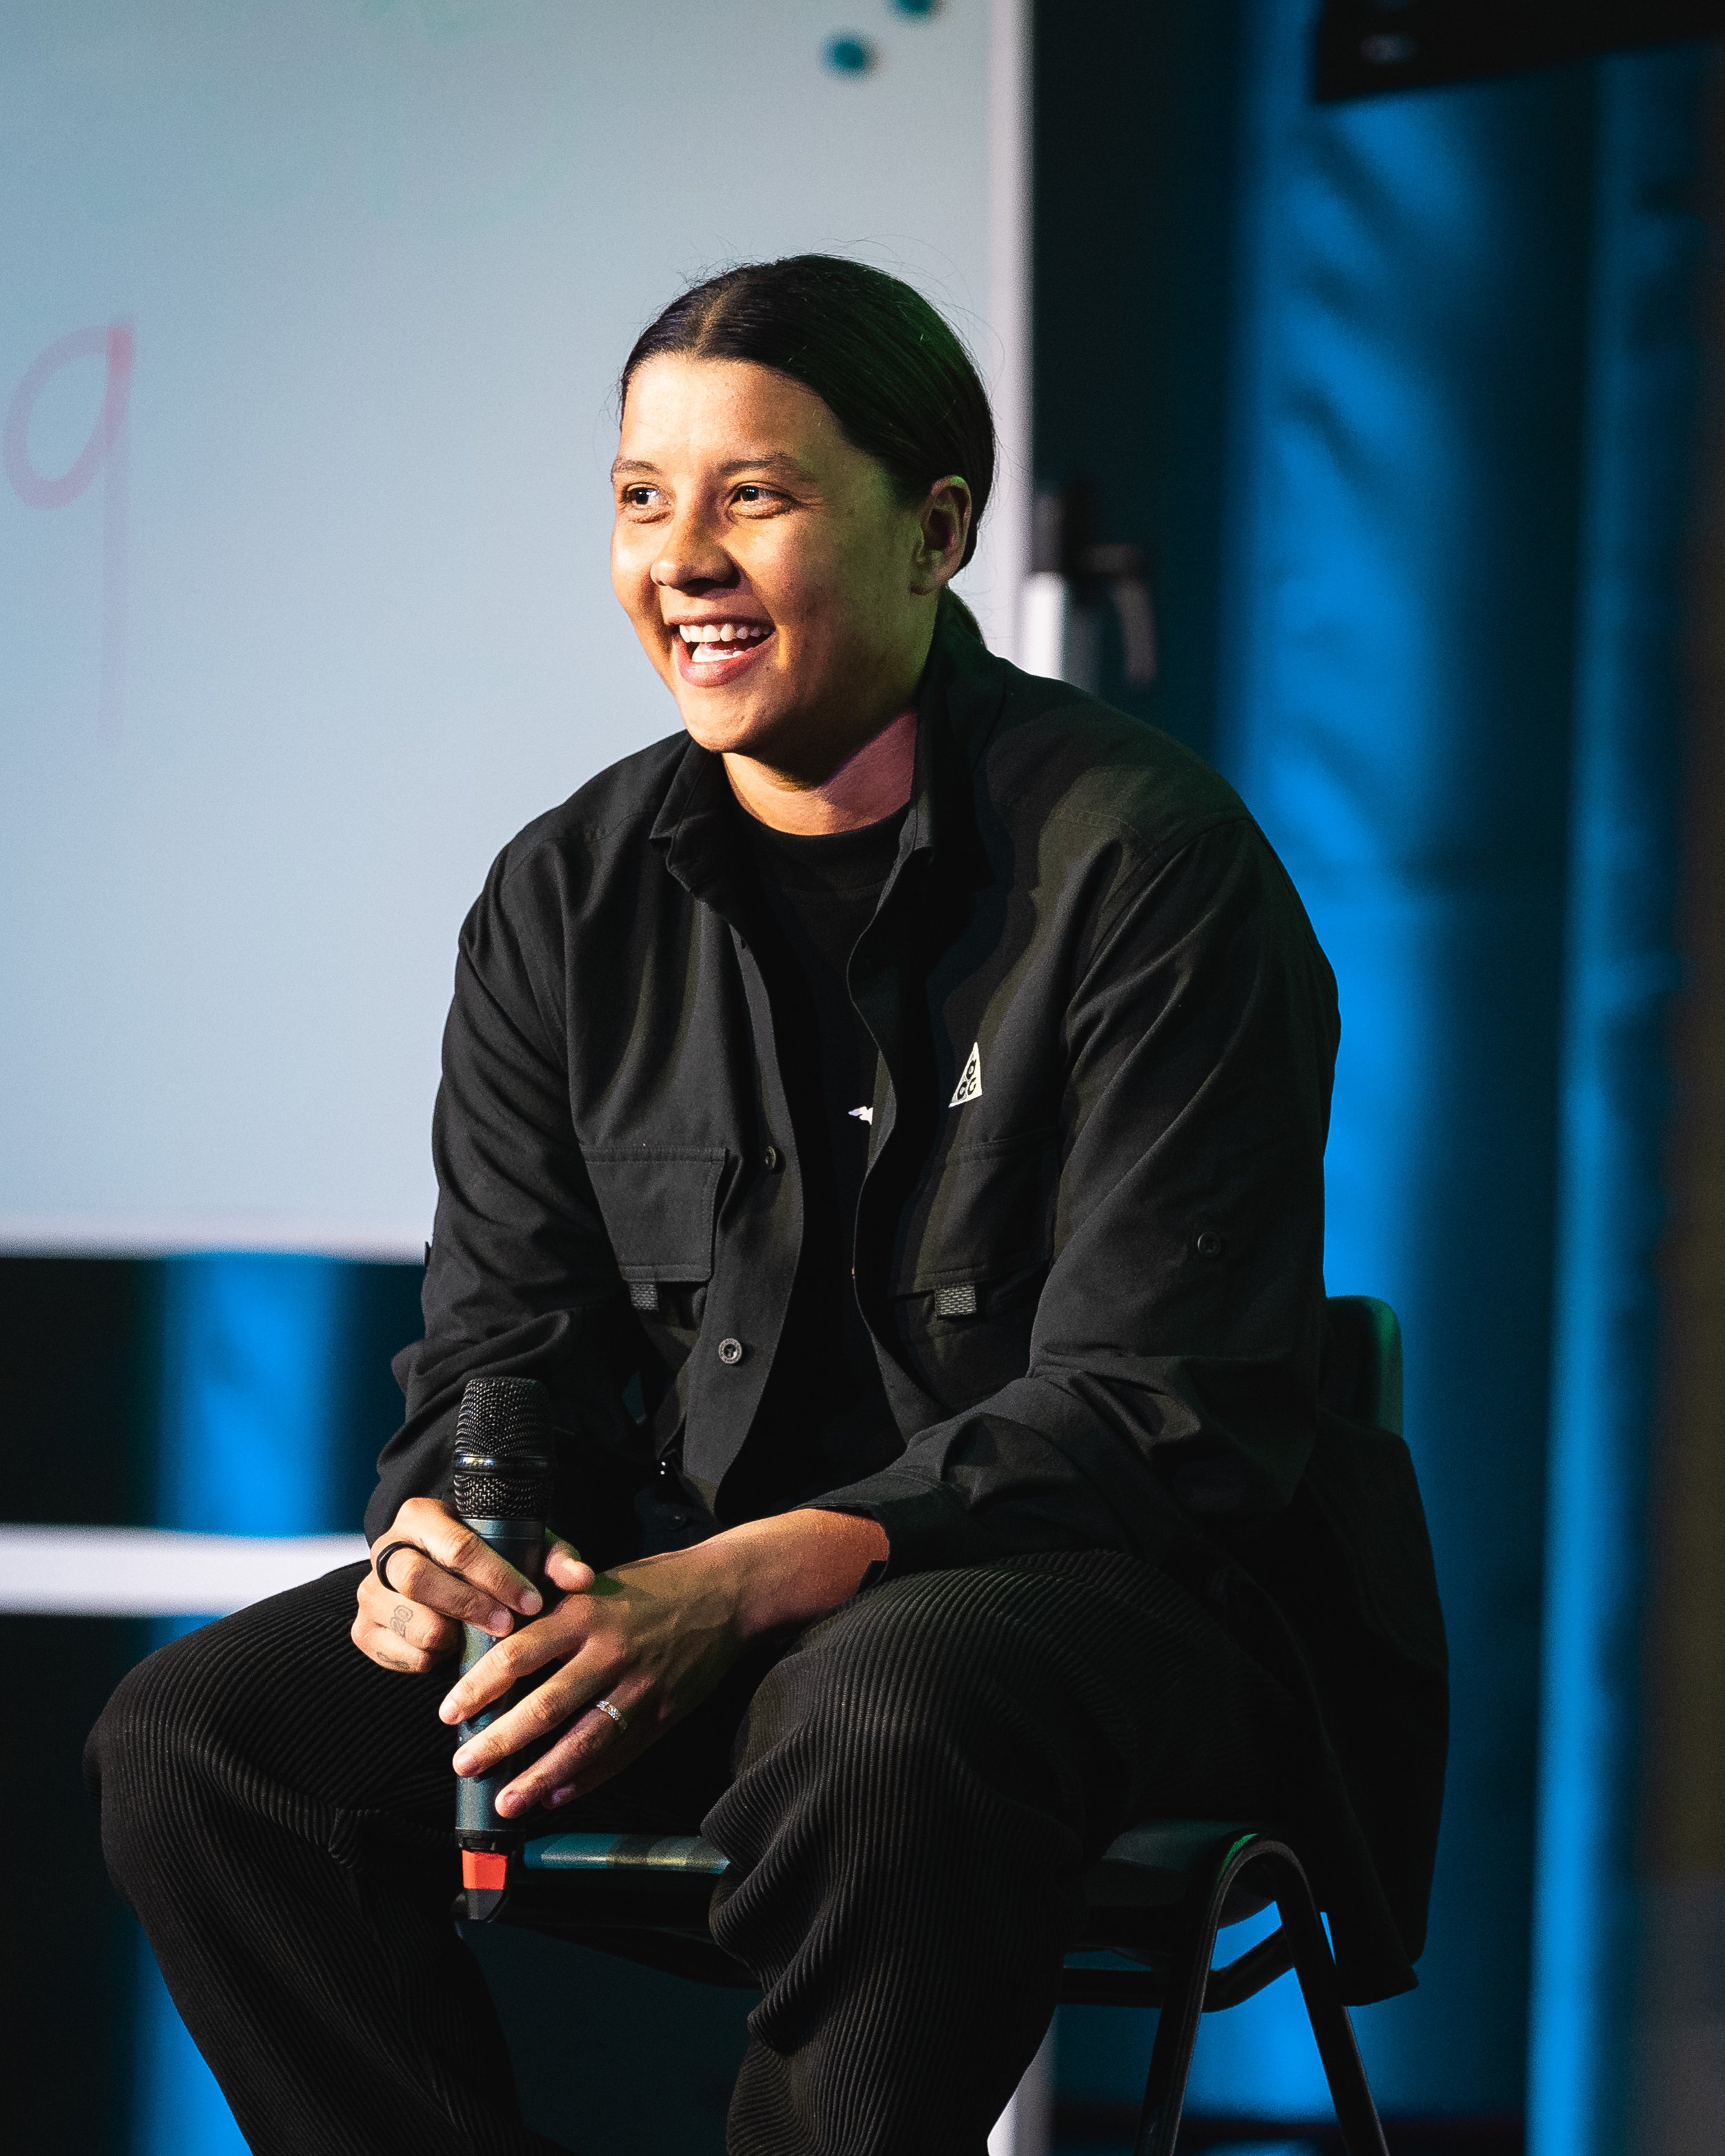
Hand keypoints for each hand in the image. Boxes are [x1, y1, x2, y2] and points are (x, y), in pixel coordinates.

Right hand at [352, 1496, 592, 1673]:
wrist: (450, 1584)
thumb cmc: (493, 1563)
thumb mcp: (526, 1553)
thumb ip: (555, 1560)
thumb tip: (583, 1579)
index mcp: (422, 1516)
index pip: (457, 1545)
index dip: (496, 1578)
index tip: (531, 1602)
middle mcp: (387, 1547)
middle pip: (418, 1578)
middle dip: (468, 1607)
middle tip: (506, 1626)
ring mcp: (370, 1590)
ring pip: (406, 1619)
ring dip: (449, 1636)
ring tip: (475, 1638)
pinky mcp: (363, 1629)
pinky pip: (395, 1653)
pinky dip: (427, 1659)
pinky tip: (450, 1651)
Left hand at [438, 1509, 887, 1817]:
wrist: (726, 1592)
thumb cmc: (653, 1584)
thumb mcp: (596, 1585)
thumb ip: (553, 1619)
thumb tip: (497, 1659)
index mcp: (584, 1613)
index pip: (518, 1654)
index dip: (479, 1687)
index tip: (449, 1713)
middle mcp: (609, 1652)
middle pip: (544, 1707)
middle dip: (499, 1742)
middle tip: (464, 1765)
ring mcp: (638, 1687)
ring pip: (581, 1741)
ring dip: (539, 1777)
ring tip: (506, 1802)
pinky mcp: (662, 1713)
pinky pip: (618, 1755)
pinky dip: (586, 1780)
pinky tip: (558, 1797)